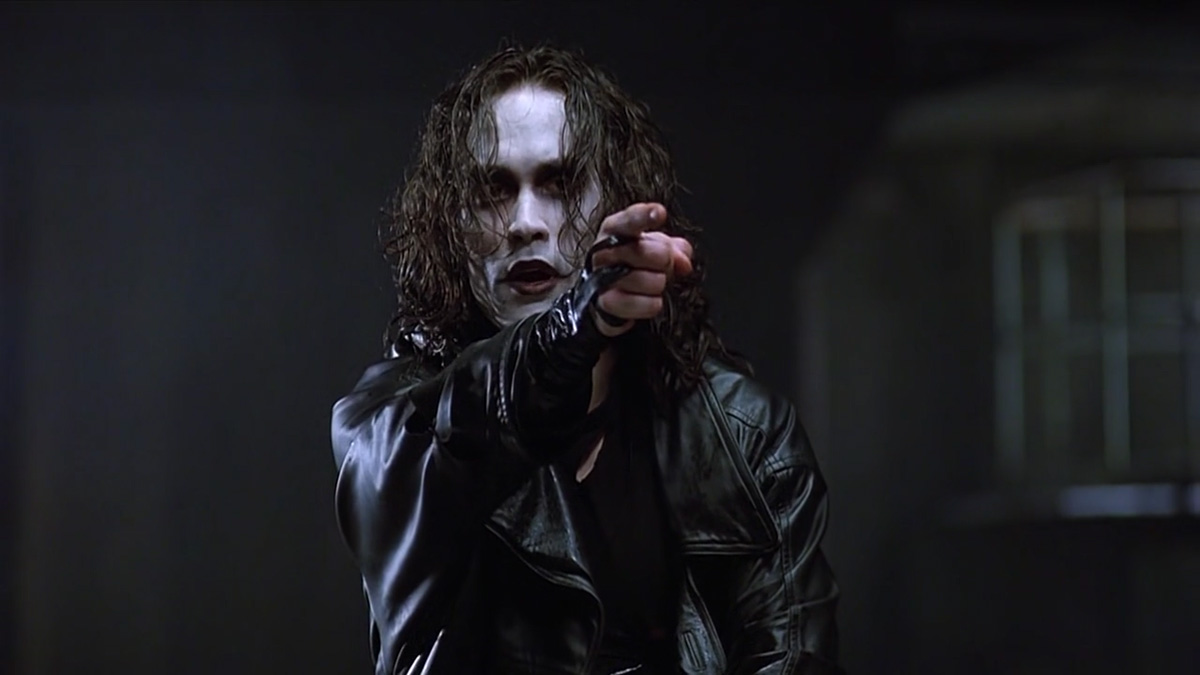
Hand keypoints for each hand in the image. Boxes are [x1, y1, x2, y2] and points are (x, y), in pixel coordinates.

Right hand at [589, 202, 693, 337]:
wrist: (616, 293)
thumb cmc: (636, 263)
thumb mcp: (657, 248)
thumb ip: (675, 249)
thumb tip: (684, 262)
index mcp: (615, 231)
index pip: (628, 221)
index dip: (643, 216)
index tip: (660, 213)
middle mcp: (603, 252)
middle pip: (641, 251)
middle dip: (663, 259)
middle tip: (665, 264)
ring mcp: (601, 278)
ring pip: (642, 279)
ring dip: (658, 283)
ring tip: (655, 282)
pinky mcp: (605, 303)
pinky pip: (636, 304)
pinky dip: (651, 304)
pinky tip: (653, 299)